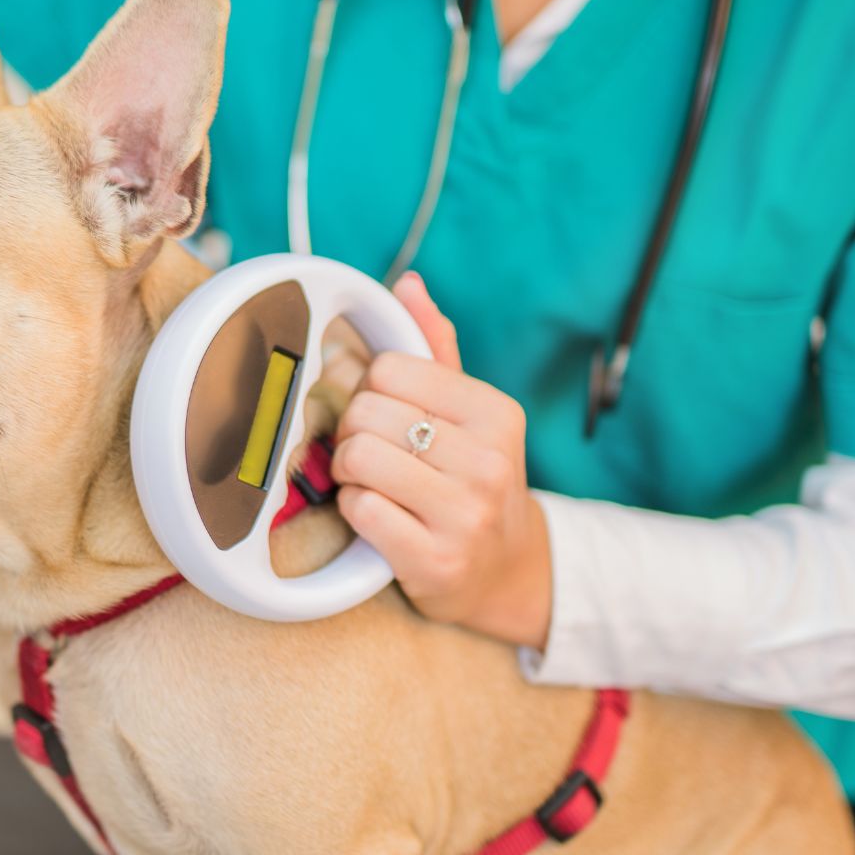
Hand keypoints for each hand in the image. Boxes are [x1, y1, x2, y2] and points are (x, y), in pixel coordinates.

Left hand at [331, 273, 553, 648]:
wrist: (505, 570)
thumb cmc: (473, 481)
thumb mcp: (470, 414)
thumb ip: (436, 348)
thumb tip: (407, 283)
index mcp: (497, 413)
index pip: (389, 369)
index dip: (371, 390)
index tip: (387, 415)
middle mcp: (489, 462)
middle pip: (367, 413)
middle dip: (353, 433)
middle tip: (370, 454)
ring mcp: (465, 514)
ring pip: (358, 459)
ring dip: (349, 474)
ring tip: (371, 484)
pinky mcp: (435, 560)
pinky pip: (359, 510)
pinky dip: (354, 512)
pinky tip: (378, 518)